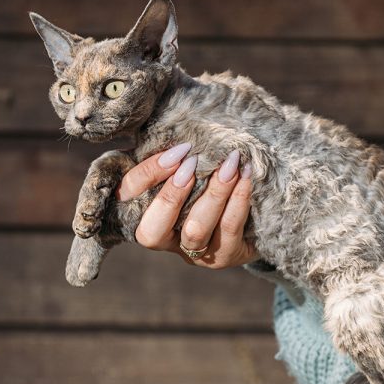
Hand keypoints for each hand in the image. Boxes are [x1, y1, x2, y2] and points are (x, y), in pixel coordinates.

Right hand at [116, 143, 258, 267]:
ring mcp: (195, 253)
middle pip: (151, 232)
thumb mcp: (184, 166)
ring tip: (230, 163)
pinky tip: (246, 174)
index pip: (130, 195)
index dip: (149, 172)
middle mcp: (166, 240)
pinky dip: (238, 198)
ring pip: (195, 230)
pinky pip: (229, 228)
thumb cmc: (210, 180)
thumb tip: (171, 127)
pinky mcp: (225, 256)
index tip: (178, 150)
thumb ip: (171, 155)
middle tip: (193, 162)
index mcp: (144, 213)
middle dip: (170, 196)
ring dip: (213, 193)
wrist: (254, 214)